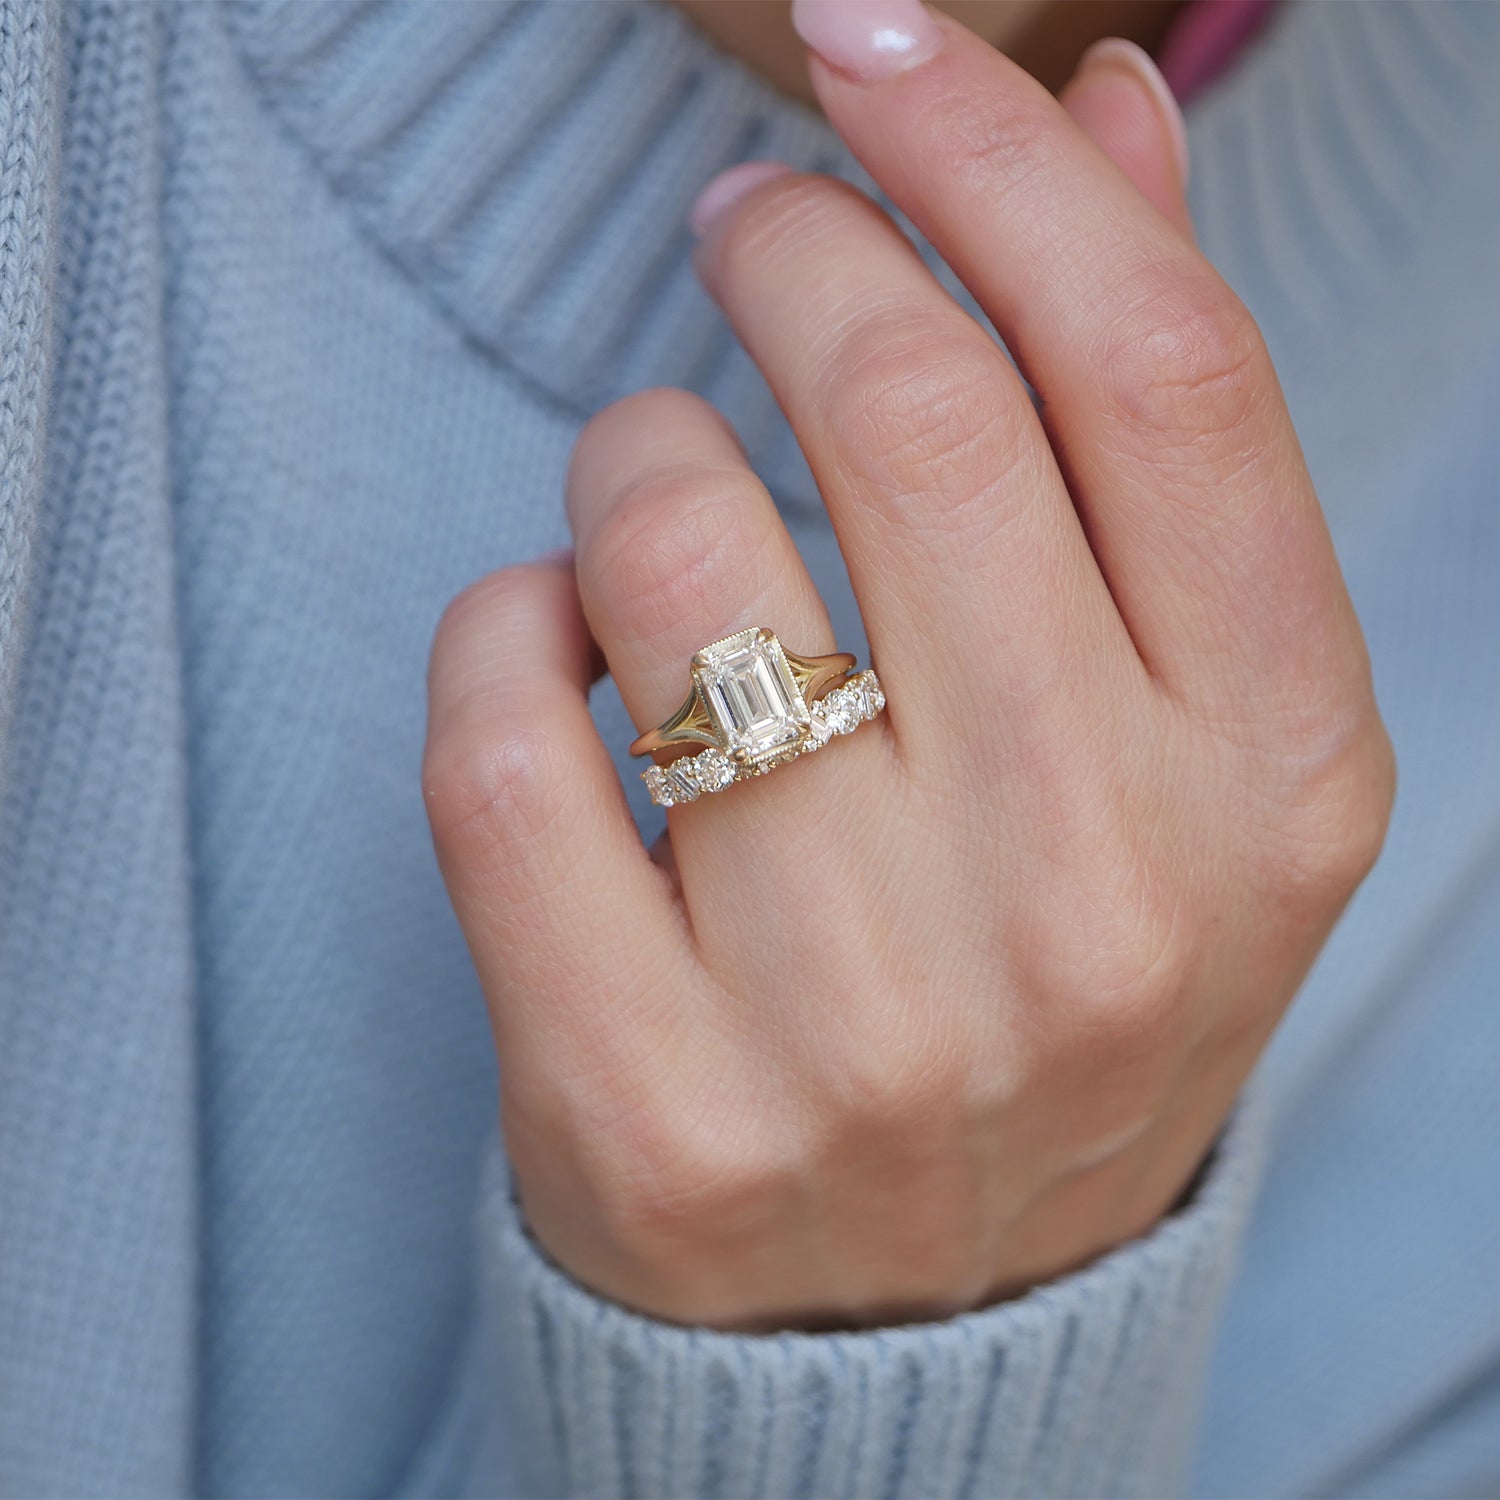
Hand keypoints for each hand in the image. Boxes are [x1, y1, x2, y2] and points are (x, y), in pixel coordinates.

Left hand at [422, 11, 1392, 1329]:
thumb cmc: (1049, 977)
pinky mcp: (650, 1103)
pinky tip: (554, 658)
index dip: (997, 159)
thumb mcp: (1180, 734)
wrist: (931, 1315)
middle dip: (790, 252)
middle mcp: (1096, 902)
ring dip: (629, 453)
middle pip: (909, 411)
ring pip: (670, 549)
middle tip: (745, 236)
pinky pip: (501, 739)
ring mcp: (868, 1026)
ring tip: (659, 502)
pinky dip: (496, 629)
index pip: (1154, 370)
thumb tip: (1106, 116)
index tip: (884, 54)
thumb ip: (1148, 428)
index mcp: (1271, 785)